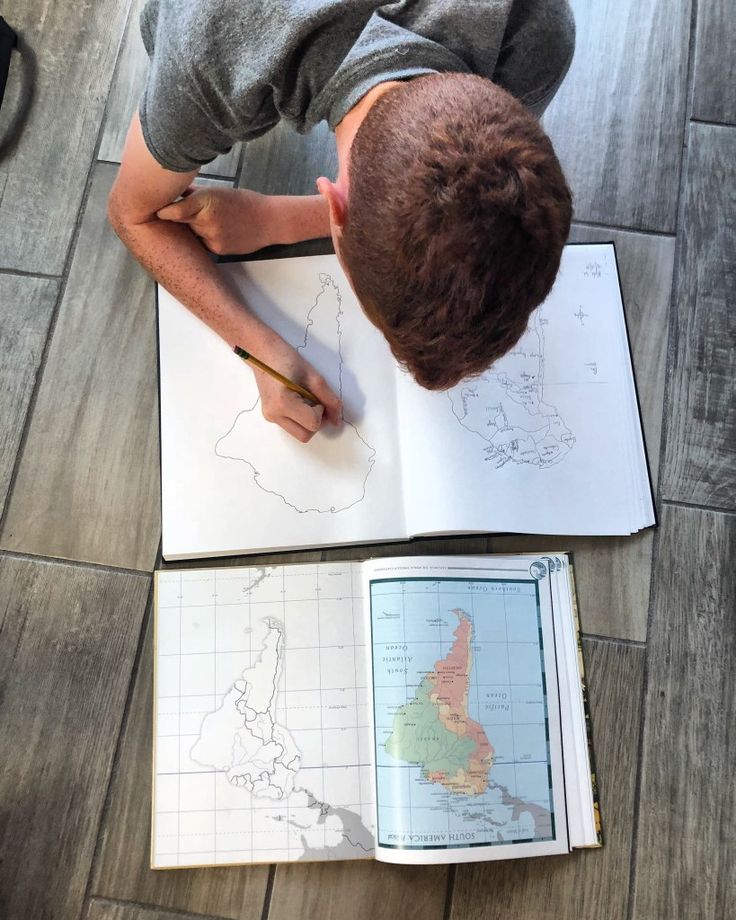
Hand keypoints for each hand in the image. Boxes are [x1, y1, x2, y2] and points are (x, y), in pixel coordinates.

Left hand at [156, 187, 273, 254]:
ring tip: (215, 221)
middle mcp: (206, 219)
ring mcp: (211, 236)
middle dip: (180, 218)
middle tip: (180, 214)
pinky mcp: (217, 249)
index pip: (175, 210)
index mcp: (206, 200)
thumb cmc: (243, 203)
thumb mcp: (219, 192)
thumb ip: (195, 194)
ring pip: (191, 233)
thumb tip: (174, 192)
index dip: (163, 212)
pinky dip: (205, 238)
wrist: (269, 221)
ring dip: (195, 228)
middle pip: (181, 221)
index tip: (154, 211)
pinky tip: (222, 232)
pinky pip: (202, 243)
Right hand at [246, 332, 342, 442]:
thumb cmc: (287, 360)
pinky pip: (292, 426)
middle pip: (305, 436)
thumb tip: (337, 420)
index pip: (313, 423)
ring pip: (299, 434)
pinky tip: (297, 402)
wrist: (263, 354)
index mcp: (283, 403)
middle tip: (314, 402)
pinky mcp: (270, 416)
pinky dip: (300, 419)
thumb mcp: (314, 378)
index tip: (316, 397)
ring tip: (305, 401)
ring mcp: (270, 417)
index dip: (321, 411)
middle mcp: (274, 415)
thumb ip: (329, 400)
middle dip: (315, 422)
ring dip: (308, 422)